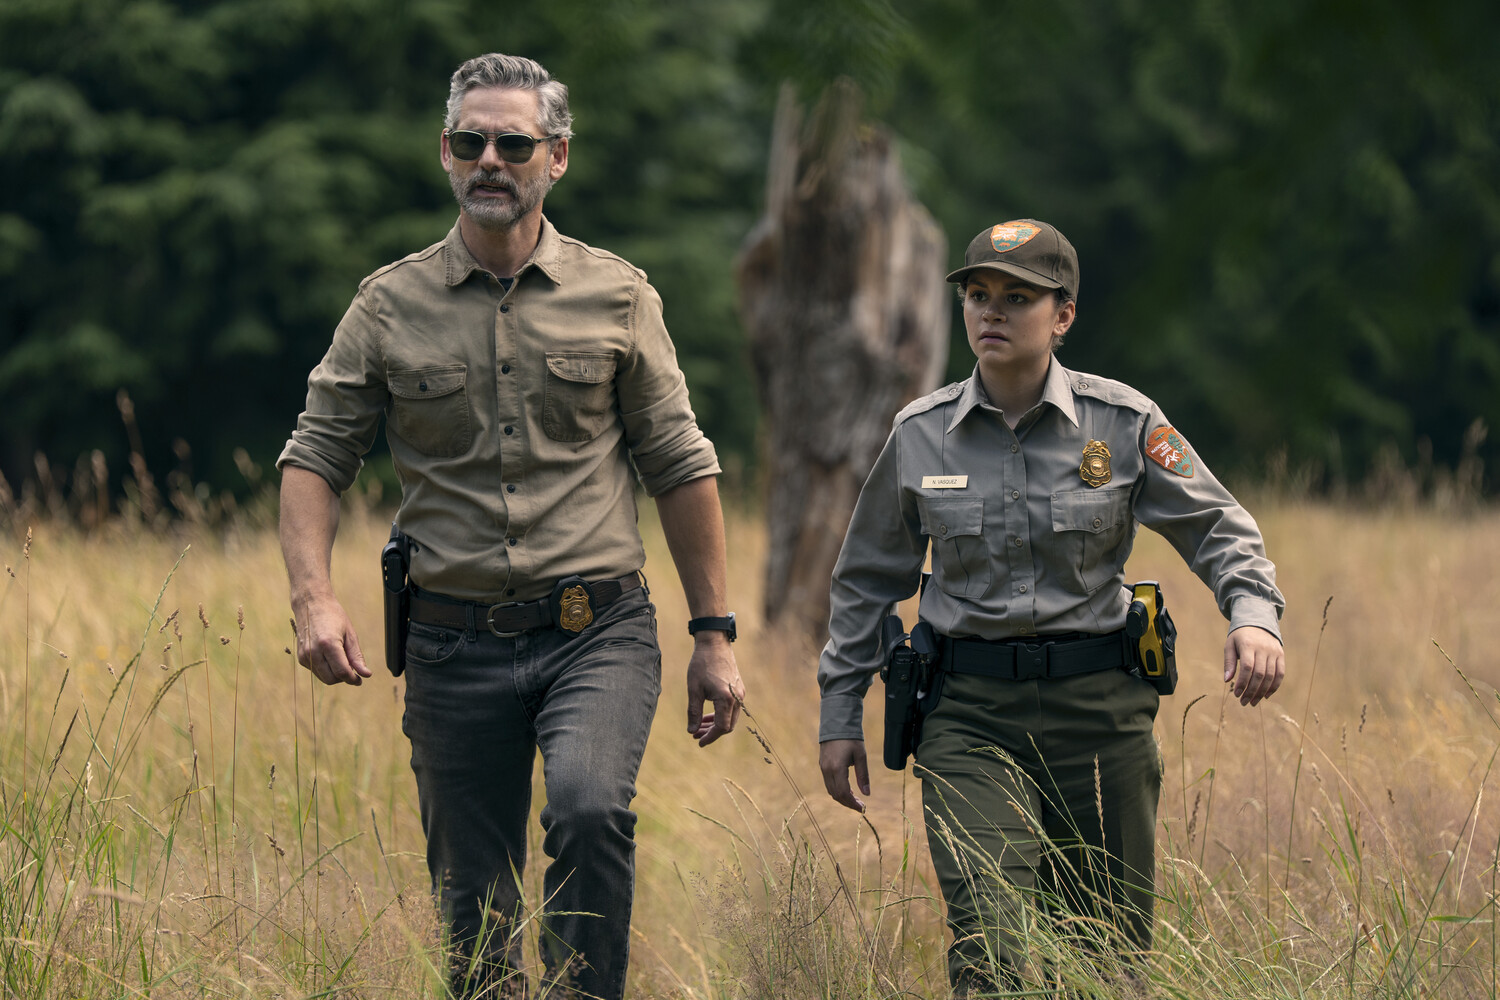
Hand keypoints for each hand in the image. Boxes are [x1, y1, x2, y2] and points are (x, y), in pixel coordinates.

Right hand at [292, 590, 371, 686]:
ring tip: (342, 659)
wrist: (311, 604)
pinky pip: (317, 672)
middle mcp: (313, 652)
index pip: (342, 672)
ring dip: (335, 675)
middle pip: (331, 679)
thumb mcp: (350, 634)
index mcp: (328, 644)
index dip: (353, 679)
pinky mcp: (300, 657)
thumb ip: (356, 656)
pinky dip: (326, 670)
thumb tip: (366, 674)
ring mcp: (304, 656)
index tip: (360, 679)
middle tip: (353, 670)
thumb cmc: (333, 616)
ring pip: (324, 678)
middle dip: (344, 678)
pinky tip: (331, 657)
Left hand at [685, 632, 744, 746]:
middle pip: (728, 725)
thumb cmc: (702, 664)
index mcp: (726, 699)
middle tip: (695, 734)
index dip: (710, 737)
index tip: (698, 742)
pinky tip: (707, 713)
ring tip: (699, 726)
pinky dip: (721, 714)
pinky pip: (732, 708)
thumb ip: (693, 712)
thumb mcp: (694, 689)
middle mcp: (737, 698)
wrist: (714, 642)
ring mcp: (740, 693)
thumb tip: (691, 731)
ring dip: (716, 724)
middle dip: (712, 732)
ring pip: (731, 717)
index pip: (721, 728)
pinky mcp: (739, 688)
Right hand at [819, 738, 868, 811]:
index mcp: (837, 768)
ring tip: (856, 799)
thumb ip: (863, 775)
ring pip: (831, 790)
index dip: (853, 803)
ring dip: (843, 797)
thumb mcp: (861, 756)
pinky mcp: (822, 765)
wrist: (836, 723)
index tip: (863, 808)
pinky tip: (848, 789)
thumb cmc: (851, 738)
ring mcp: (823, 768)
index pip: (843, 793)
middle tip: (861, 806)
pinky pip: (829, 783)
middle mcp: (827, 770)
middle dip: (848, 803)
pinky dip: (838, 790)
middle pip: (836, 795)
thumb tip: (867, 794)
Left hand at [1223, 625, 1284, 706]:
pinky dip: (1274, 686)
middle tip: (1244, 702)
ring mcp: (1274, 652)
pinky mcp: (1281, 655)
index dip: (1243, 682)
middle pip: (1260, 674)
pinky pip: (1280, 673)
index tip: (1237, 694)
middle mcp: (1263, 648)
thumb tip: (1227, 681)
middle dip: (1251, 691)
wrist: (1258, 622)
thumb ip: (1229, 662)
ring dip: (1262, 692)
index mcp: (1249, 645)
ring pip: (1271, 676)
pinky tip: (1265, 695)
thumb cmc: (1240, 637)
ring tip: (1253, 702)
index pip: (1247, 667)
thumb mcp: (1230, 645)